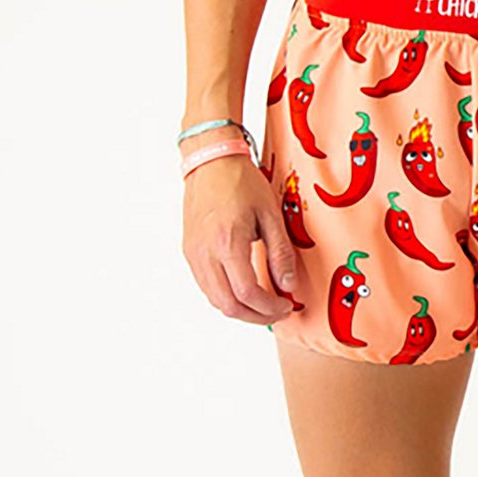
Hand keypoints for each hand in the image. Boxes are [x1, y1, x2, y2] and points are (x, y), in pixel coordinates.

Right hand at [181, 150, 296, 325]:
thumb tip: (287, 285)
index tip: (285, 306)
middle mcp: (205, 253)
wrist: (210, 159)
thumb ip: (280, 253)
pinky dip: (226, 297)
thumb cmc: (240, 181)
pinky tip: (243, 291)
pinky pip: (207, 287)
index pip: (248, 294)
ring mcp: (194, 254)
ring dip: (241, 310)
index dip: (269, 308)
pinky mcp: (189, 251)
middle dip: (256, 316)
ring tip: (262, 305)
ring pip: (215, 301)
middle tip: (276, 312)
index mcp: (227, 243)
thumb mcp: (270, 215)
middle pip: (229, 306)